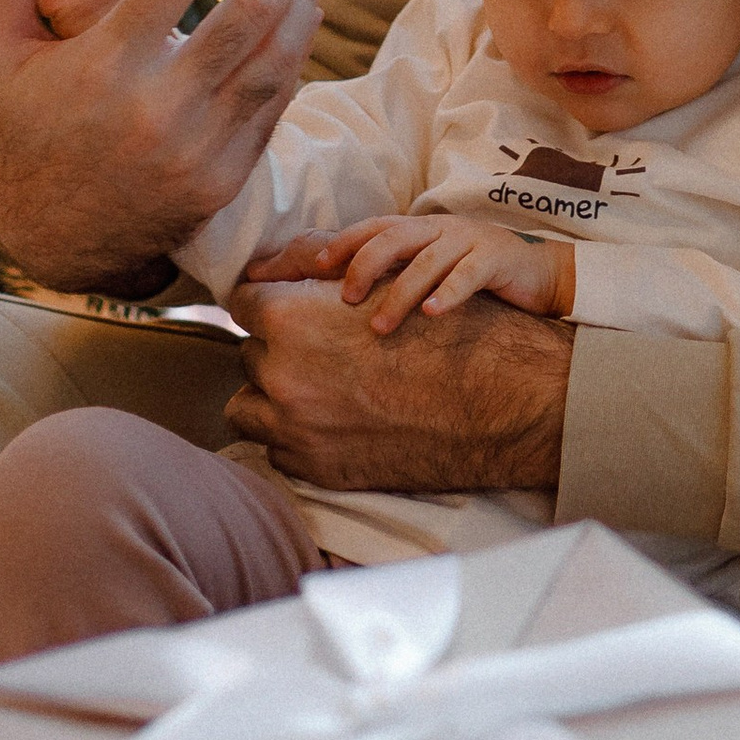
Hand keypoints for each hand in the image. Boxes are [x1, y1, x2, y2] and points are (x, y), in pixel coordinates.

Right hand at [0, 0, 321, 290]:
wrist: (55, 233)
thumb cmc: (30, 122)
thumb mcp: (4, 52)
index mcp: (105, 65)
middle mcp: (158, 108)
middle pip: (250, 12)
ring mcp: (199, 148)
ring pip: (278, 57)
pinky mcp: (226, 175)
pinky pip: (278, 99)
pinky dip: (297, 46)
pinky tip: (302, 7)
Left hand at [228, 277, 572, 491]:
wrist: (496, 400)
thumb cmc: (442, 330)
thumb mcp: (378, 284)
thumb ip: (312, 273)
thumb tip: (263, 273)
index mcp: (290, 319)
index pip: (243, 302)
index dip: (264, 306)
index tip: (276, 316)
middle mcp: (283, 373)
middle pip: (250, 354)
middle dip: (276, 355)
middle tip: (313, 358)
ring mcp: (296, 426)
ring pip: (249, 406)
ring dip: (276, 397)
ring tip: (319, 392)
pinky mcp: (316, 467)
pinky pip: (278, 447)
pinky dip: (297, 435)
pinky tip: (335, 422)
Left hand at [246, 212, 575, 330]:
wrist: (542, 276)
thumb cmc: (474, 280)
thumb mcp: (429, 273)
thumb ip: (391, 279)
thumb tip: (337, 304)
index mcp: (418, 230)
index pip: (370, 228)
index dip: (339, 244)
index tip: (313, 269)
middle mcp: (438, 229)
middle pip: (391, 236)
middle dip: (361, 265)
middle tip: (343, 299)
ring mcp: (469, 240)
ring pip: (426, 259)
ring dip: (399, 292)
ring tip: (379, 326)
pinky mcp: (498, 258)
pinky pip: (469, 273)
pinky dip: (449, 293)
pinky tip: (432, 315)